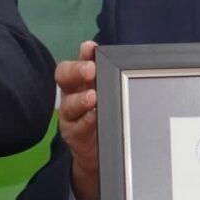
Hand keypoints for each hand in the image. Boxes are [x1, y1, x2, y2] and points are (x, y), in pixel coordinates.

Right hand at [56, 41, 100, 199]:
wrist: (97, 151)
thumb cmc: (104, 115)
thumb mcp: (109, 95)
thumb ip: (115, 80)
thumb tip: (135, 63)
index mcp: (80, 80)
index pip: (77, 62)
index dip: (81, 54)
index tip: (90, 48)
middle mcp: (72, 93)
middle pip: (64, 78)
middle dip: (76, 72)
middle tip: (90, 71)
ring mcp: (70, 115)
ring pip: (69, 104)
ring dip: (80, 99)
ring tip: (92, 97)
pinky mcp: (73, 134)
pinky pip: (76, 126)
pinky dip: (85, 121)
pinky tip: (94, 117)